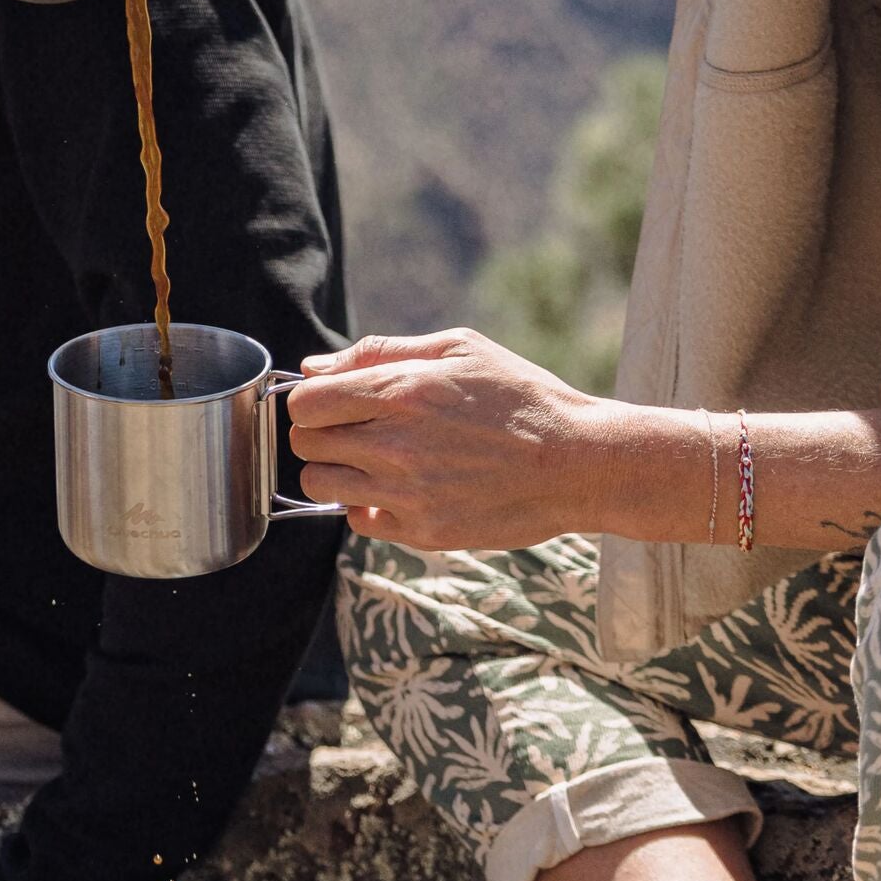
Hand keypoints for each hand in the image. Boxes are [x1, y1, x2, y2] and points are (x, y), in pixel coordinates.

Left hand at [286, 329, 602, 550]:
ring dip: (339, 470)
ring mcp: (406, 494)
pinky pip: (358, 521)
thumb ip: (382, 351)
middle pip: (305, 444)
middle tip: (360, 428)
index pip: (304, 403)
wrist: (576, 461)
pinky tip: (403, 487)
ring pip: (321, 485)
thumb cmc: (521, 397)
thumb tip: (316, 367)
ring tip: (380, 458)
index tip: (333, 401)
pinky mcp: (420, 532)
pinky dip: (368, 505)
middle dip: (323, 432)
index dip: (312, 399)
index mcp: (401, 390)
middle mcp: (395, 444)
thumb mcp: (461, 348)